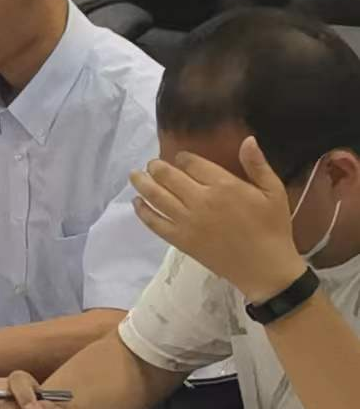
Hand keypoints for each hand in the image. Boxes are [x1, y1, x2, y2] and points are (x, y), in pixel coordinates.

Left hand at [131, 136, 307, 303]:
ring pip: (156, 196)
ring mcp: (187, 221)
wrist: (266, 268)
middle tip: (152, 165)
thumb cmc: (273, 228)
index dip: (183, 158)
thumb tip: (248, 139)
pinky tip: (136, 203)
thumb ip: (257, 165)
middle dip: (156, 167)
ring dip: (142, 183)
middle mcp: (200, 200)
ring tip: (135, 176)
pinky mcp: (181, 239)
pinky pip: (154, 222)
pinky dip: (142, 211)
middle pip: (168, 176)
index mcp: (223, 186)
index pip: (192, 163)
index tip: (181, 158)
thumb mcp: (273, 193)